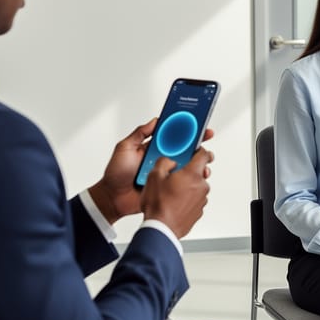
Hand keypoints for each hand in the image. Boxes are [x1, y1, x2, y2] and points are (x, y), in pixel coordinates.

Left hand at [88, 119, 213, 224]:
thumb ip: (139, 133)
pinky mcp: (168, 186)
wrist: (113, 198)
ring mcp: (167, 173)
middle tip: (206, 137)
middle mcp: (162, 159)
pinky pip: (184, 180)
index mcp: (154, 148)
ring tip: (204, 158)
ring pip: (188, 164)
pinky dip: (193, 177)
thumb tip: (155, 120)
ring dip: (198, 160)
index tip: (196, 123)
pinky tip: (198, 174)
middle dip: (198, 142)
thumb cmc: (116, 174)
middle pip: (184, 148)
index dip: (184, 129)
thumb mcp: (124, 148)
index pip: (172, 135)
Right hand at [140, 146, 213, 238]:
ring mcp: (201, 200)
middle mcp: (201, 186)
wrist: (161, 229)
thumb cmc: (158, 205)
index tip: (196, 150)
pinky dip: (187, 199)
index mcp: (192, 174)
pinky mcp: (199, 211)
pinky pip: (195, 199)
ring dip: (187, 186)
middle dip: (188, 172)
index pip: (204, 155)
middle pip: (199, 172)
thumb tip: (169, 160)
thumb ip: (164, 162)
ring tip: (171, 192)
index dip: (200, 150)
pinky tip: (174, 202)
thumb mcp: (154, 176)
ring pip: (197, 186)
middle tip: (175, 176)